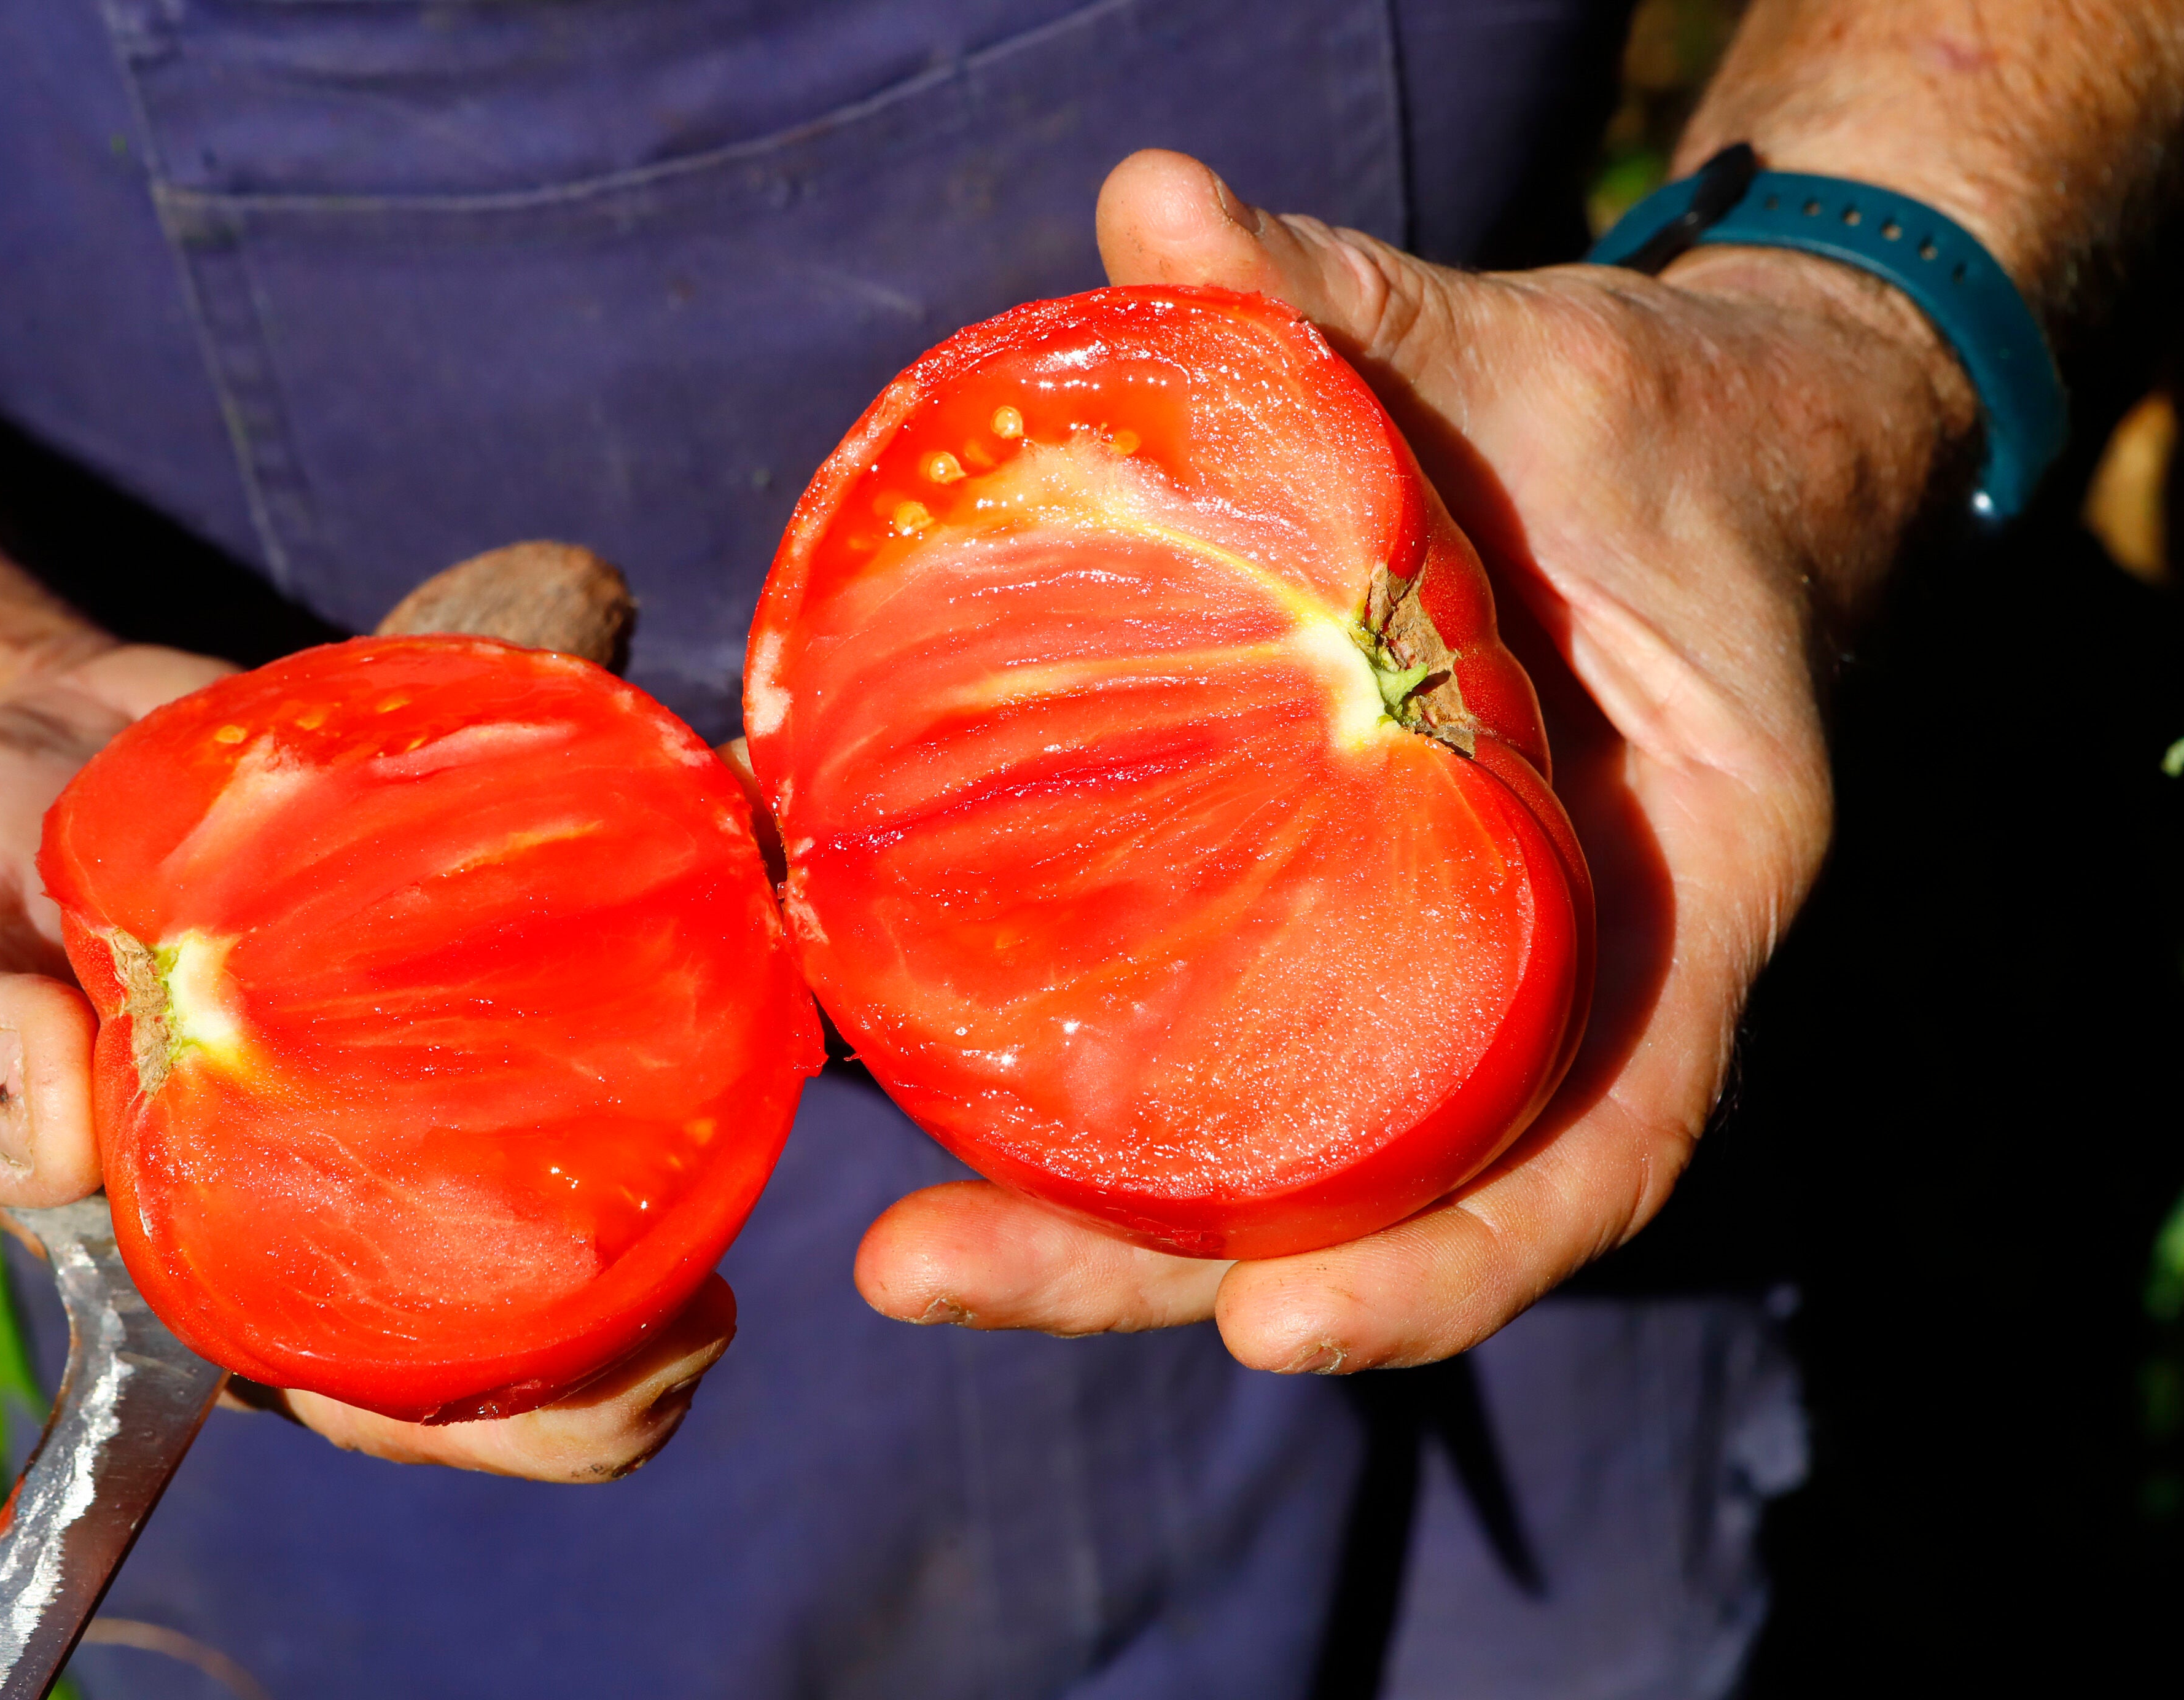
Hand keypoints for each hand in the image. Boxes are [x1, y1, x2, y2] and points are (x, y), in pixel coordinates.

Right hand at [0, 644, 732, 1477]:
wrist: (11, 751)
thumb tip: (46, 1129)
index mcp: (269, 1266)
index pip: (442, 1400)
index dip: (567, 1406)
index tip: (675, 1338)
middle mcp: (394, 1178)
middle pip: (578, 1292)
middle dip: (684, 1261)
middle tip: (758, 1173)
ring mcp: (459, 1050)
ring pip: (637, 1107)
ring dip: (724, 1059)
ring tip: (776, 963)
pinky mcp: (494, 915)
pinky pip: (609, 925)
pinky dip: (675, 874)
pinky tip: (714, 811)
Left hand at [851, 149, 1975, 1370]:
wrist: (1676, 461)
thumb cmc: (1641, 435)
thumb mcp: (1540, 375)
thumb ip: (1351, 308)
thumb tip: (1147, 197)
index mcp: (1676, 898)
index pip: (1594, 1147)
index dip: (1445, 1266)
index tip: (1268, 1329)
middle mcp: (1550, 977)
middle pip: (1370, 1200)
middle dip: (1149, 1273)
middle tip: (916, 1272)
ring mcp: (1434, 968)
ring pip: (1277, 1160)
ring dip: (1089, 1228)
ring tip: (895, 1245)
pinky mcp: (1331, 921)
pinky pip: (1228, 1043)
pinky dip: (1101, 1090)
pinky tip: (932, 1076)